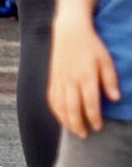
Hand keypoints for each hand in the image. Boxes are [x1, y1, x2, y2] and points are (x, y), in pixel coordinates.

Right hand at [47, 16, 120, 137]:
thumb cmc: (91, 45)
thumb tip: (116, 99)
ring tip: (74, 131)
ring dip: (66, 120)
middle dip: (78, 124)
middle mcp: (70, 79)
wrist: (69, 31)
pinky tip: (61, 117)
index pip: (89, 102)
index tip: (98, 127)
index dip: (94, 117)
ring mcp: (59, 79)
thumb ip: (110, 80)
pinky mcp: (52, 77)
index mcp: (85, 76)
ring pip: (59, 105)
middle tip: (85, 135)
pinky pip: (51, 98)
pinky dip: (55, 110)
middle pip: (72, 107)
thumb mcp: (106, 60)